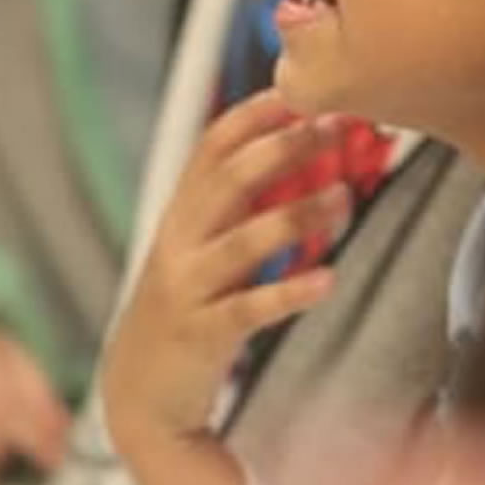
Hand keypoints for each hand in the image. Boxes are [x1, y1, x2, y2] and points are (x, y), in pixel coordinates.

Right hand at [103, 92, 351, 458]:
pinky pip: (249, 308)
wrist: (140, 394)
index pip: (211, 149)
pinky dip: (289, 291)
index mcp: (179, 218)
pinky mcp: (202, 334)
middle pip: (225, 181)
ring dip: (296, 215)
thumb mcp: (197, 251)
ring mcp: (186, 288)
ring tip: (345, 198)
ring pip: (241, 240)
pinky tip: (328, 280)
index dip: (253, 115)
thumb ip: (233, 208)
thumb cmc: (184, 314)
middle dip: (283, 149)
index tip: (301, 90)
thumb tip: (293, 154)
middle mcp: (177, 244)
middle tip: (337, 129)